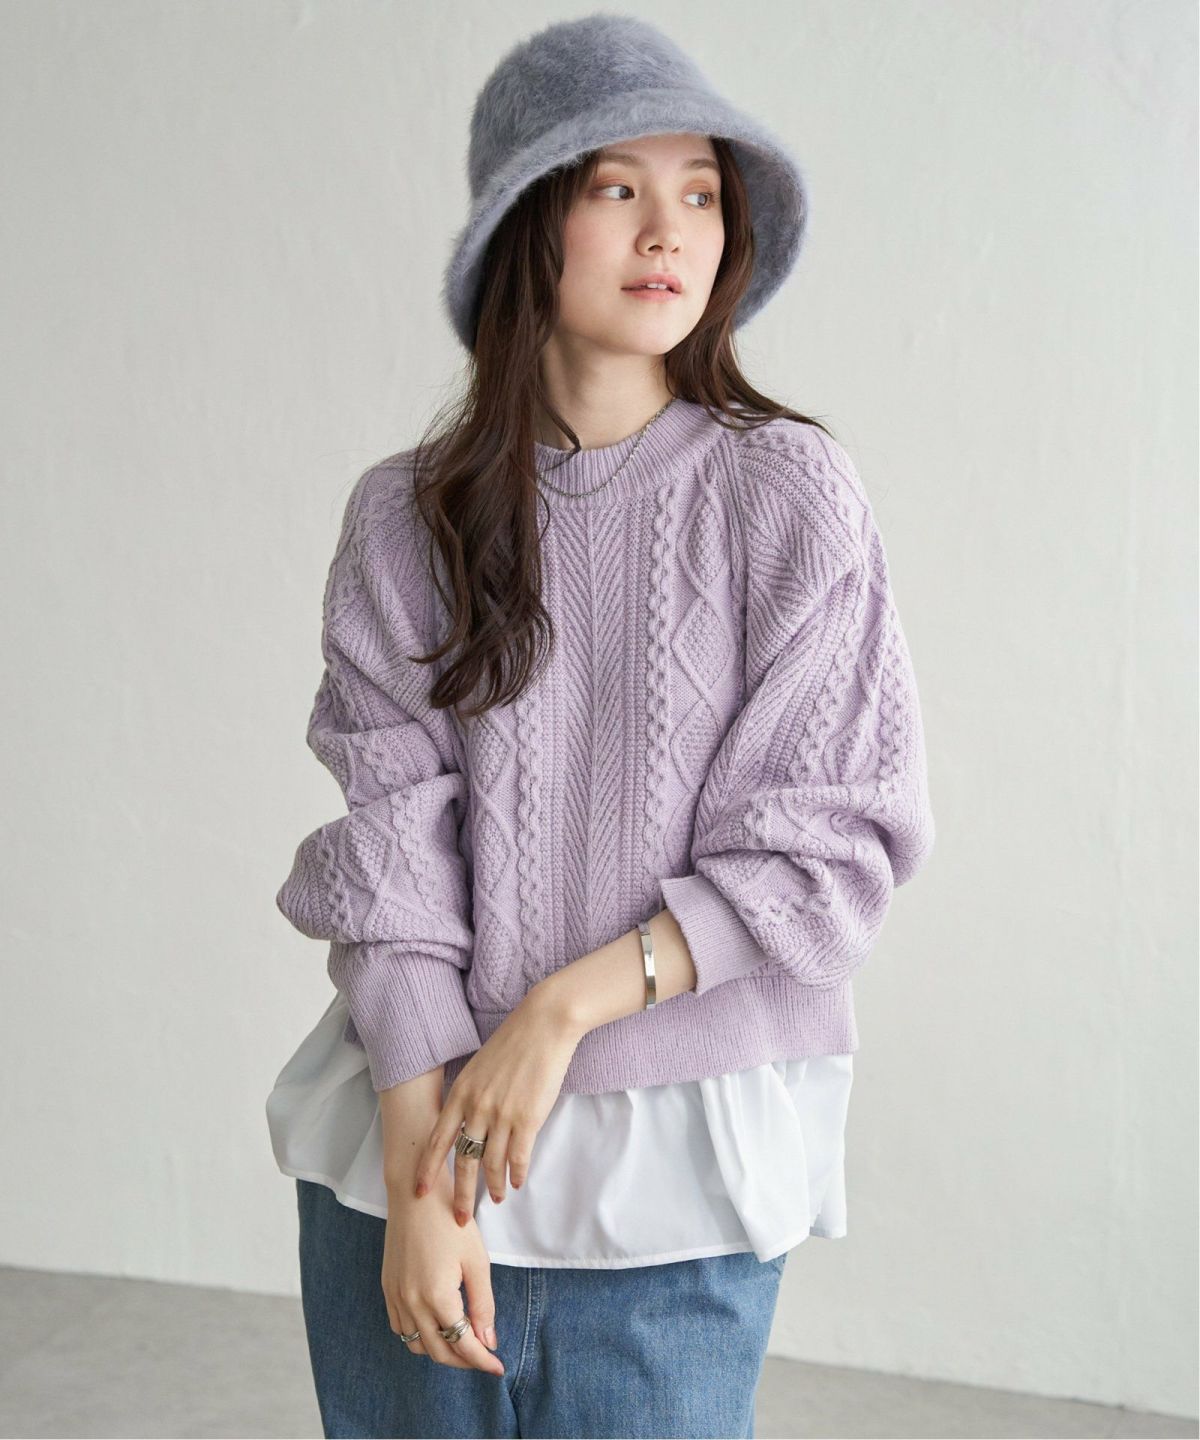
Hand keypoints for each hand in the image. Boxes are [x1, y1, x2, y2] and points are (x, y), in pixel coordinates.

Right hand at [383, 1165, 504, 1376]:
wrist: (415, 1193)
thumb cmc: (451, 1221)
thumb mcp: (476, 1261)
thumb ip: (483, 1304)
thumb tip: (488, 1341)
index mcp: (437, 1296)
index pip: (462, 1344)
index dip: (482, 1361)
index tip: (498, 1368)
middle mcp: (411, 1302)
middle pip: (439, 1351)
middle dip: (464, 1361)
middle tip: (484, 1358)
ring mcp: (396, 1296)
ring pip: (416, 1344)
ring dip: (440, 1350)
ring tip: (462, 1342)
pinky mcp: (387, 1288)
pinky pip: (400, 1327)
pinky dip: (418, 1336)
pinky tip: (436, 1326)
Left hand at [411, 986, 582, 1222]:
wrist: (543, 1025)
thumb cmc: (513, 1043)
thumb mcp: (479, 1067)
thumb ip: (471, 1096)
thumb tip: (469, 1122)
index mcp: (461, 1093)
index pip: (438, 1140)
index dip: (428, 1169)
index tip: (419, 1192)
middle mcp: (477, 1108)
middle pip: (463, 1161)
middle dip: (461, 1194)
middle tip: (460, 1218)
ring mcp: (502, 1115)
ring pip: (492, 1163)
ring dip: (494, 1186)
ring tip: (497, 1198)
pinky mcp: (527, 1119)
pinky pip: (518, 1157)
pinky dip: (516, 1174)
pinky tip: (516, 1183)